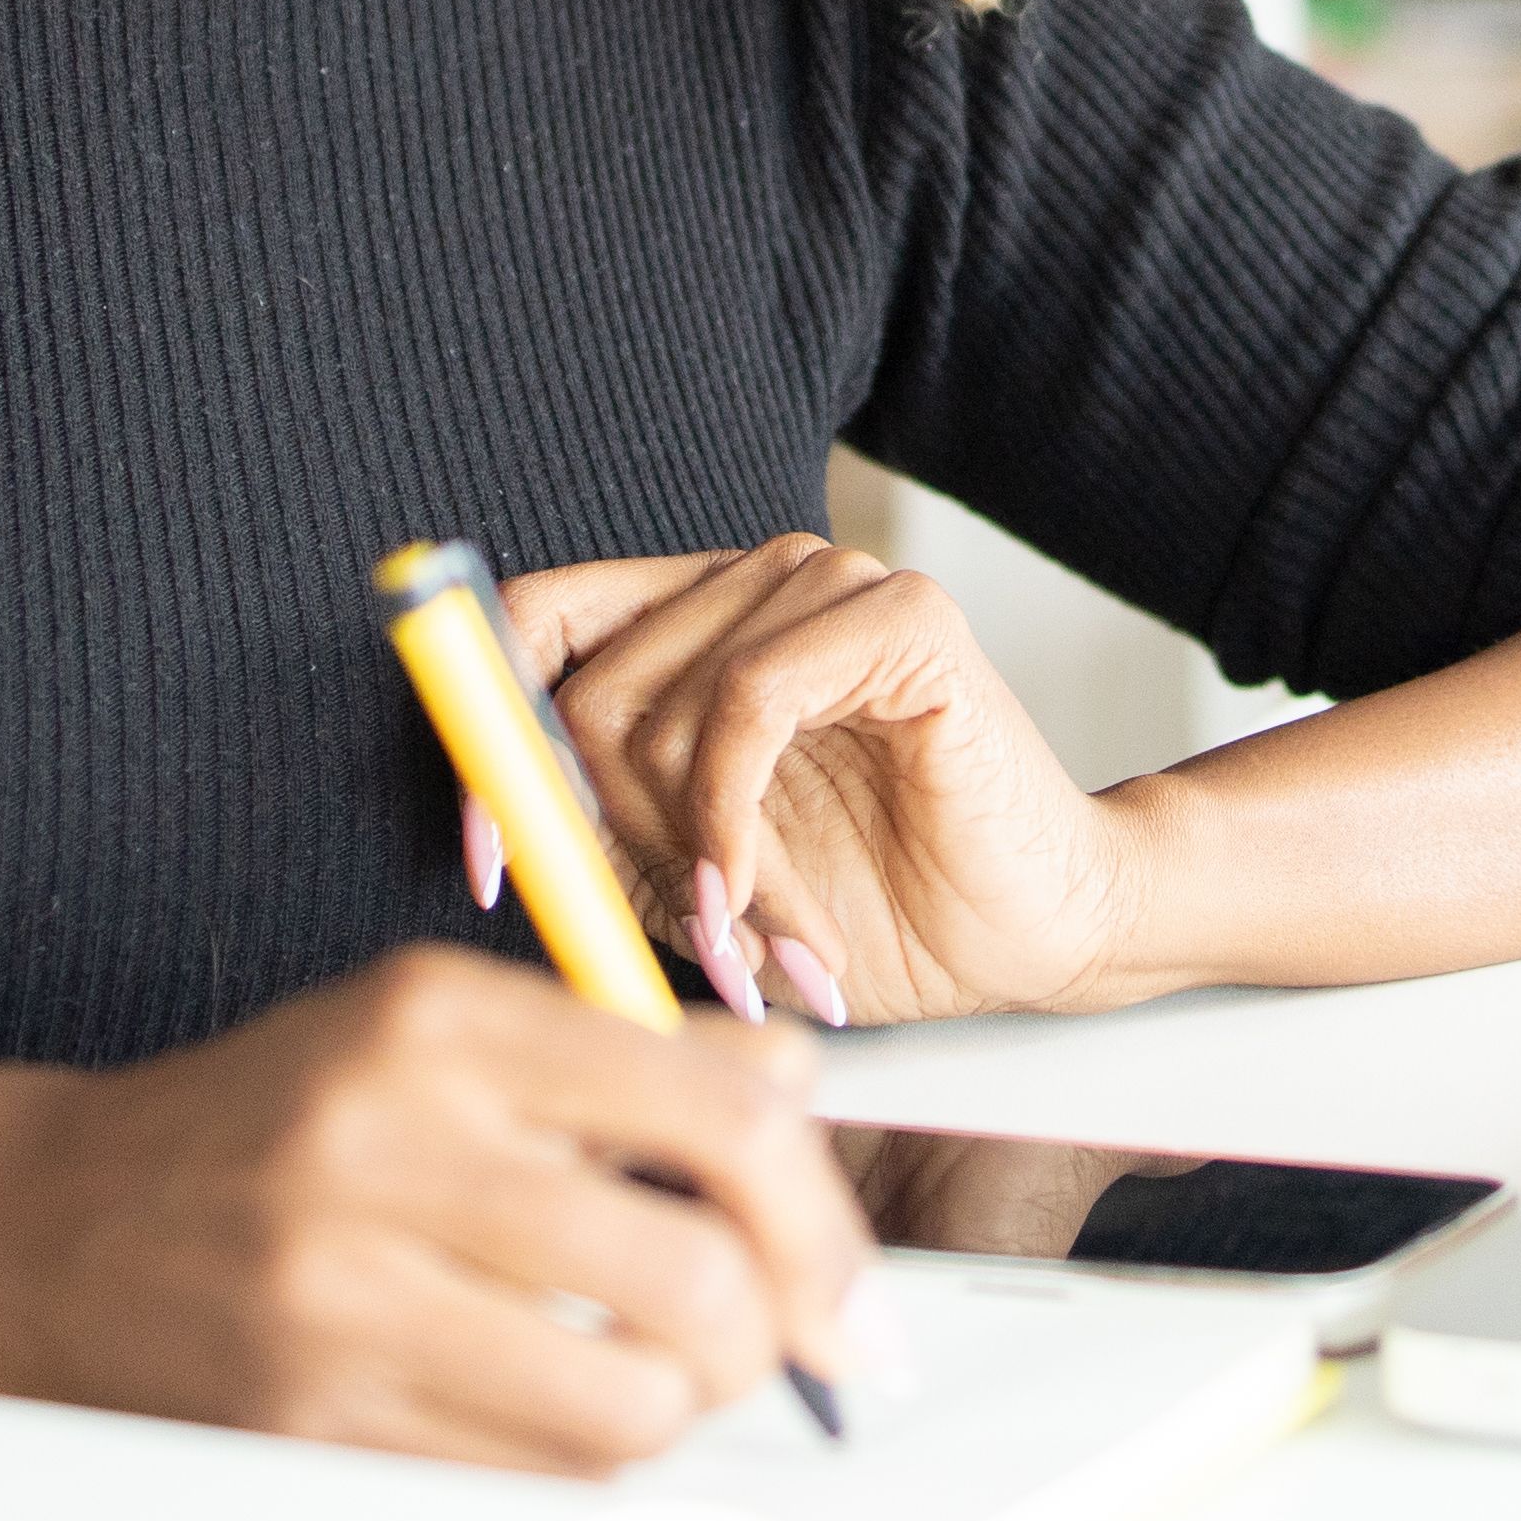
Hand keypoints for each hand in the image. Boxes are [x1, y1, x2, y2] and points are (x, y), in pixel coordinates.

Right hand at [0, 944, 866, 1474]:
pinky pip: (526, 1473)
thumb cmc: (270, 1119)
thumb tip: (800, 1086)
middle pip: (692, 1278)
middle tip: (773, 1345)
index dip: (821, 1213)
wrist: (38, 1229)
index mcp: (437, 1022)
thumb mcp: (432, 1024)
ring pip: (622, 1405)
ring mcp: (339, 1293)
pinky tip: (556, 1400)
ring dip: (679, 1410)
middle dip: (771, 1335)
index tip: (849, 1285)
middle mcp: (388, 1147)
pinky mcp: (307, 1416)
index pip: (715, 1112)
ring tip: (654, 1371)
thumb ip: (622, 1048)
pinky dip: (582, 1452)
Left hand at [503, 536, 1153, 1027]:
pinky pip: (747, 703)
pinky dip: (731, 822)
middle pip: (587, 686)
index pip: (538, 620)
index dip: (489, 740)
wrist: (1031, 935)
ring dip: (693, 859)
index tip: (493, 862)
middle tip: (690, 936)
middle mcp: (756, 582)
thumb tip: (496, 816)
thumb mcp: (691, 884)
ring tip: (755, 938)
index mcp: (697, 623)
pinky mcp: (898, 615)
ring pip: (662, 707)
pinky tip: (763, 900)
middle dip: (619, 842)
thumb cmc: (874, 906)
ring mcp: (830, 584)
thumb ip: (597, 834)